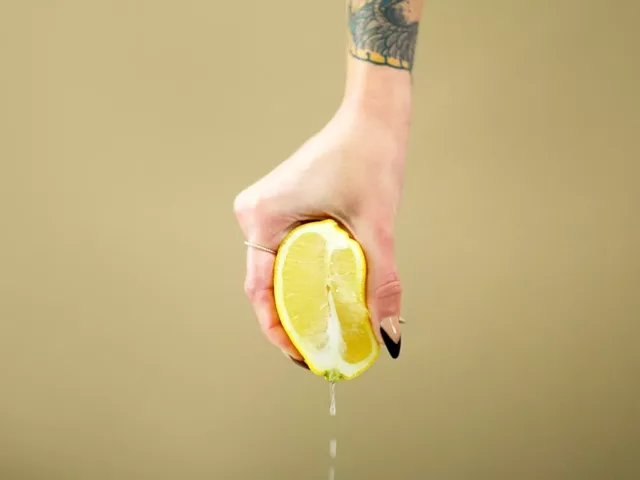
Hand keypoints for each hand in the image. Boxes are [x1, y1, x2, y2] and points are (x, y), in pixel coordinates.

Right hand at [234, 98, 408, 363]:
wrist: (371, 118)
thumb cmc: (368, 157)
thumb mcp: (376, 227)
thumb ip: (382, 283)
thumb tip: (389, 337)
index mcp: (262, 217)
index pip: (260, 291)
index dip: (277, 331)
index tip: (301, 355)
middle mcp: (254, 213)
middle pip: (266, 283)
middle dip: (290, 319)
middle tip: (318, 346)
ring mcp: (264, 208)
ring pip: (275, 269)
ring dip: (297, 298)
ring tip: (322, 326)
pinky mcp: (280, 205)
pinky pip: (284, 251)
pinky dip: (302, 275)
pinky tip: (325, 293)